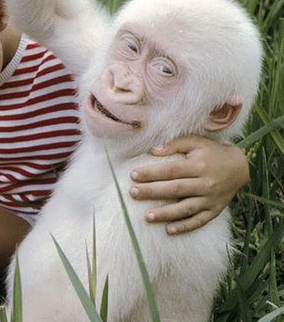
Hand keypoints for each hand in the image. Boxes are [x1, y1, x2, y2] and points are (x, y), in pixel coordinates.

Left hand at [128, 135, 248, 234]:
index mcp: (199, 165)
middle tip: (133, 193)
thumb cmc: (211, 152)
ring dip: (166, 213)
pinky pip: (199, 221)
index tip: (133, 174)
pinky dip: (184, 227)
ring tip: (147, 216)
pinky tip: (169, 230)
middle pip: (175, 189)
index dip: (151, 173)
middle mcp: (205, 183)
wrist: (239, 167)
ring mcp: (210, 199)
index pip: (171, 170)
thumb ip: (174, 145)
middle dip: (152, 192)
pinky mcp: (214, 210)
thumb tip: (153, 151)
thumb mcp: (195, 142)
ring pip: (186, 208)